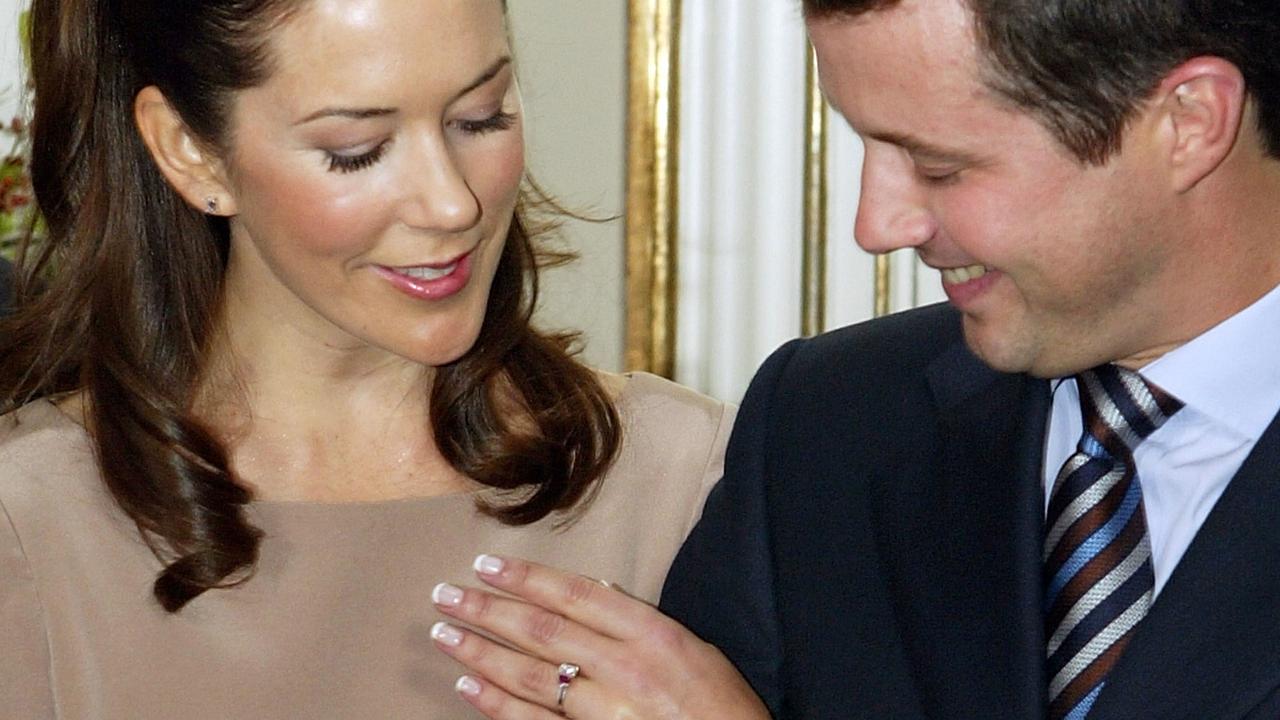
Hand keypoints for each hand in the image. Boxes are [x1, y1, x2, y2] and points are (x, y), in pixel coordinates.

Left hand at [430, 554, 770, 719]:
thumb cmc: (719, 705)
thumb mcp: (692, 647)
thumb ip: (638, 620)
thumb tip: (592, 591)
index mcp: (652, 634)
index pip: (574, 595)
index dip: (526, 578)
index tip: (487, 566)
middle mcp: (626, 667)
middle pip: (541, 630)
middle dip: (488, 610)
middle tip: (446, 595)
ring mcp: (607, 711)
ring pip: (529, 675)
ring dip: (480, 653)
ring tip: (445, 634)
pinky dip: (496, 705)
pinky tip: (468, 688)